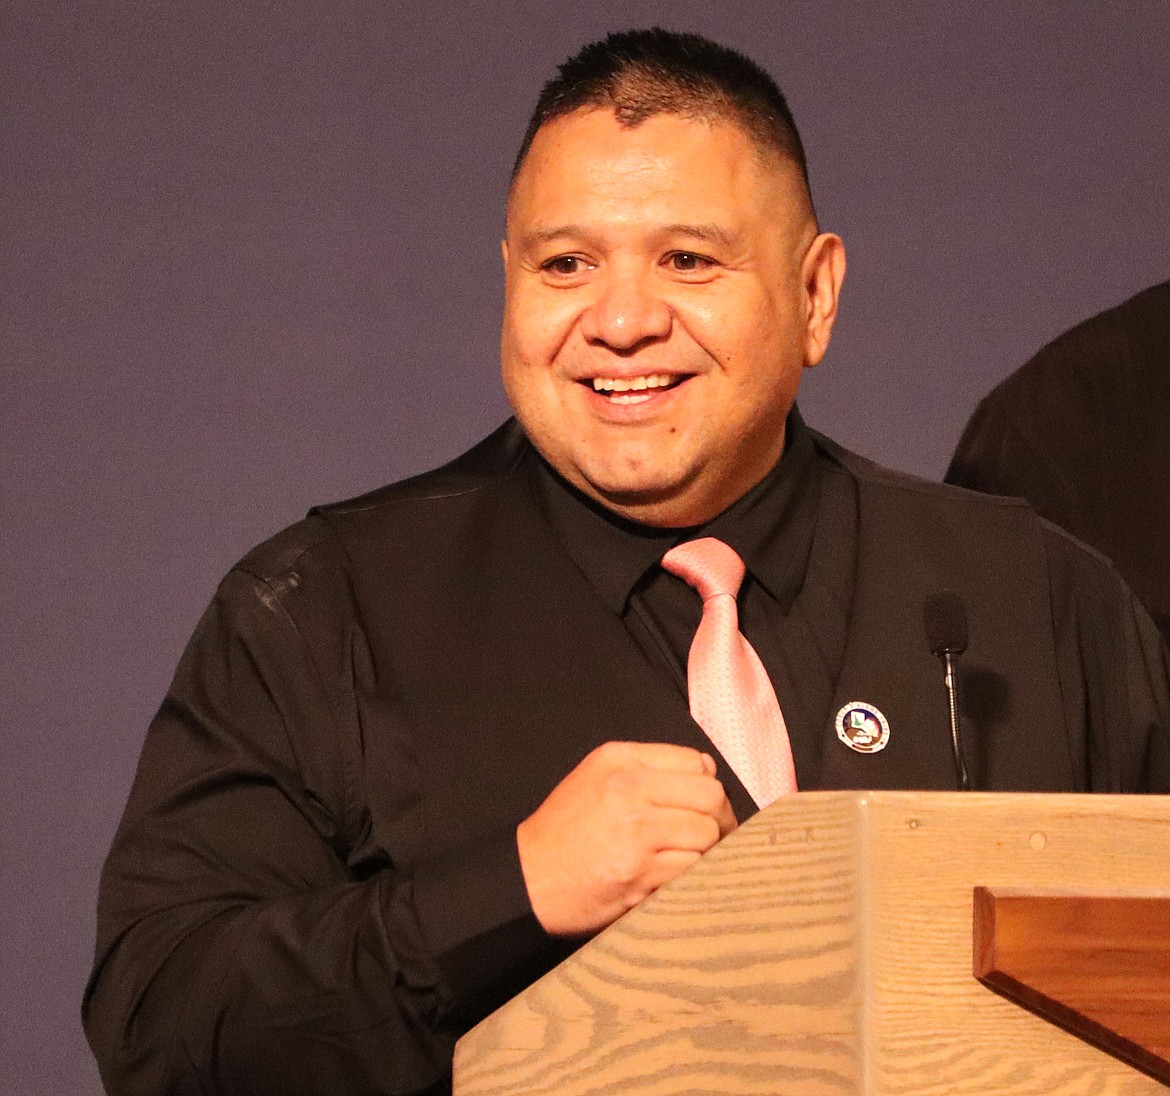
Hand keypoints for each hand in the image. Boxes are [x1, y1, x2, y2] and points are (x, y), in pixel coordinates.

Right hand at [516, 741, 736, 936]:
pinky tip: (678, 876)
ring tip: (692, 857)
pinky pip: (691, 869)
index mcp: (620, 761)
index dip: (708, 785)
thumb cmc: (564, 828)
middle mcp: (628, 791)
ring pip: (707, 836)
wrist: (527, 876)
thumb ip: (648, 765)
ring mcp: (635, 834)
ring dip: (708, 850)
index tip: (706, 805)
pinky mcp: (639, 874)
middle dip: (721, 818)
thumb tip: (706, 769)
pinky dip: (693, 875)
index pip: (695, 763)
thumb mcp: (596, 776)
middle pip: (710, 797)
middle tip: (717, 835)